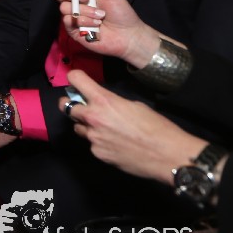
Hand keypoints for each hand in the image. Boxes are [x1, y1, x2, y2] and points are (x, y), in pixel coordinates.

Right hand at [53, 0, 162, 67]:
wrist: (127, 35)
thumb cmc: (121, 13)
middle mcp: (76, 3)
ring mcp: (74, 17)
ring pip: (64, 8)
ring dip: (84, 11)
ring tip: (99, 16)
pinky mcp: (73, 30)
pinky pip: (68, 21)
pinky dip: (83, 21)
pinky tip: (95, 25)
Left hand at [62, 72, 206, 184]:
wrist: (167, 155)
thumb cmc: (157, 127)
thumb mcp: (134, 105)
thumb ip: (112, 102)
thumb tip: (103, 104)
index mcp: (104, 101)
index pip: (76, 80)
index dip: (75, 77)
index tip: (76, 80)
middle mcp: (93, 118)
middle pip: (65, 106)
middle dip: (71, 104)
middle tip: (81, 105)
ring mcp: (93, 137)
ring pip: (78, 127)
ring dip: (85, 125)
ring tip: (103, 128)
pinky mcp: (97, 153)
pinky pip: (91, 144)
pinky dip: (98, 142)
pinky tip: (114, 143)